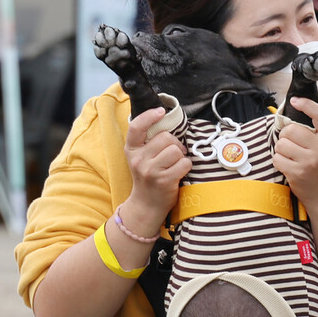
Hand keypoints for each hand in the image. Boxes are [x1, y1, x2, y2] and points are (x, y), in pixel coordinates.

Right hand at [123, 107, 192, 222]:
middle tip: (173, 154)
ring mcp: (150, 171)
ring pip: (175, 150)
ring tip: (175, 164)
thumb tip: (168, 123)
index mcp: (131, 150)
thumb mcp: (141, 158)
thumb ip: (148, 142)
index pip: (136, 127)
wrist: (146, 205)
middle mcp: (138, 160)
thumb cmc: (148, 178)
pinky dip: (186, 166)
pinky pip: (184, 163)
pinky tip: (179, 173)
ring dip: (180, 156)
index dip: (149, 116)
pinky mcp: (164, 180)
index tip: (161, 111)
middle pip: (165, 137)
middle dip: (174, 143)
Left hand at [273, 97, 317, 209]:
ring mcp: (310, 161)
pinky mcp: (298, 173)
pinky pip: (277, 158)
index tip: (295, 101)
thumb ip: (313, 133)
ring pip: (281, 144)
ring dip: (281, 151)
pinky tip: (288, 167)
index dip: (306, 104)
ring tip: (292, 159)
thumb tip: (288, 116)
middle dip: (286, 137)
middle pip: (290, 130)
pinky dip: (278, 162)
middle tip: (293, 147)